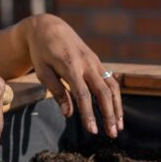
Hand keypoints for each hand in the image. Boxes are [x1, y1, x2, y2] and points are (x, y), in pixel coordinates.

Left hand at [19, 14, 122, 138]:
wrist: (49, 27)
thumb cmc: (41, 52)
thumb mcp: (42, 71)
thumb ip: (56, 92)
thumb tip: (68, 114)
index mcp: (70, 66)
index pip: (83, 94)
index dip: (89, 114)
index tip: (92, 131)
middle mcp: (87, 64)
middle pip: (103, 92)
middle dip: (110, 115)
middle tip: (113, 135)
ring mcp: (95, 62)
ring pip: (112, 87)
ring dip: (117, 108)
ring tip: (119, 127)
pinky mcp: (98, 62)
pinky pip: (111, 82)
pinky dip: (115, 98)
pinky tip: (116, 113)